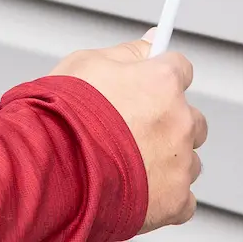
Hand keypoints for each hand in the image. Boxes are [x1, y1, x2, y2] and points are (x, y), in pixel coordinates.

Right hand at [52, 35, 204, 231]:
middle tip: (132, 128)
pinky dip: (164, 194)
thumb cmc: (64, 114)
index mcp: (162, 82)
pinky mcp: (176, 201)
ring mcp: (180, 163)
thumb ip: (129, 52)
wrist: (52, 166)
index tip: (151, 85)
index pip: (181, 69)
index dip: (162, 77)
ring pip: (187, 158)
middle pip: (191, 117)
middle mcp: (180, 121)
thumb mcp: (87, 63)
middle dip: (169, 122)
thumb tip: (154, 41)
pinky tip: (135, 187)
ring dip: (167, 159)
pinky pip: (183, 197)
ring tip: (127, 162)